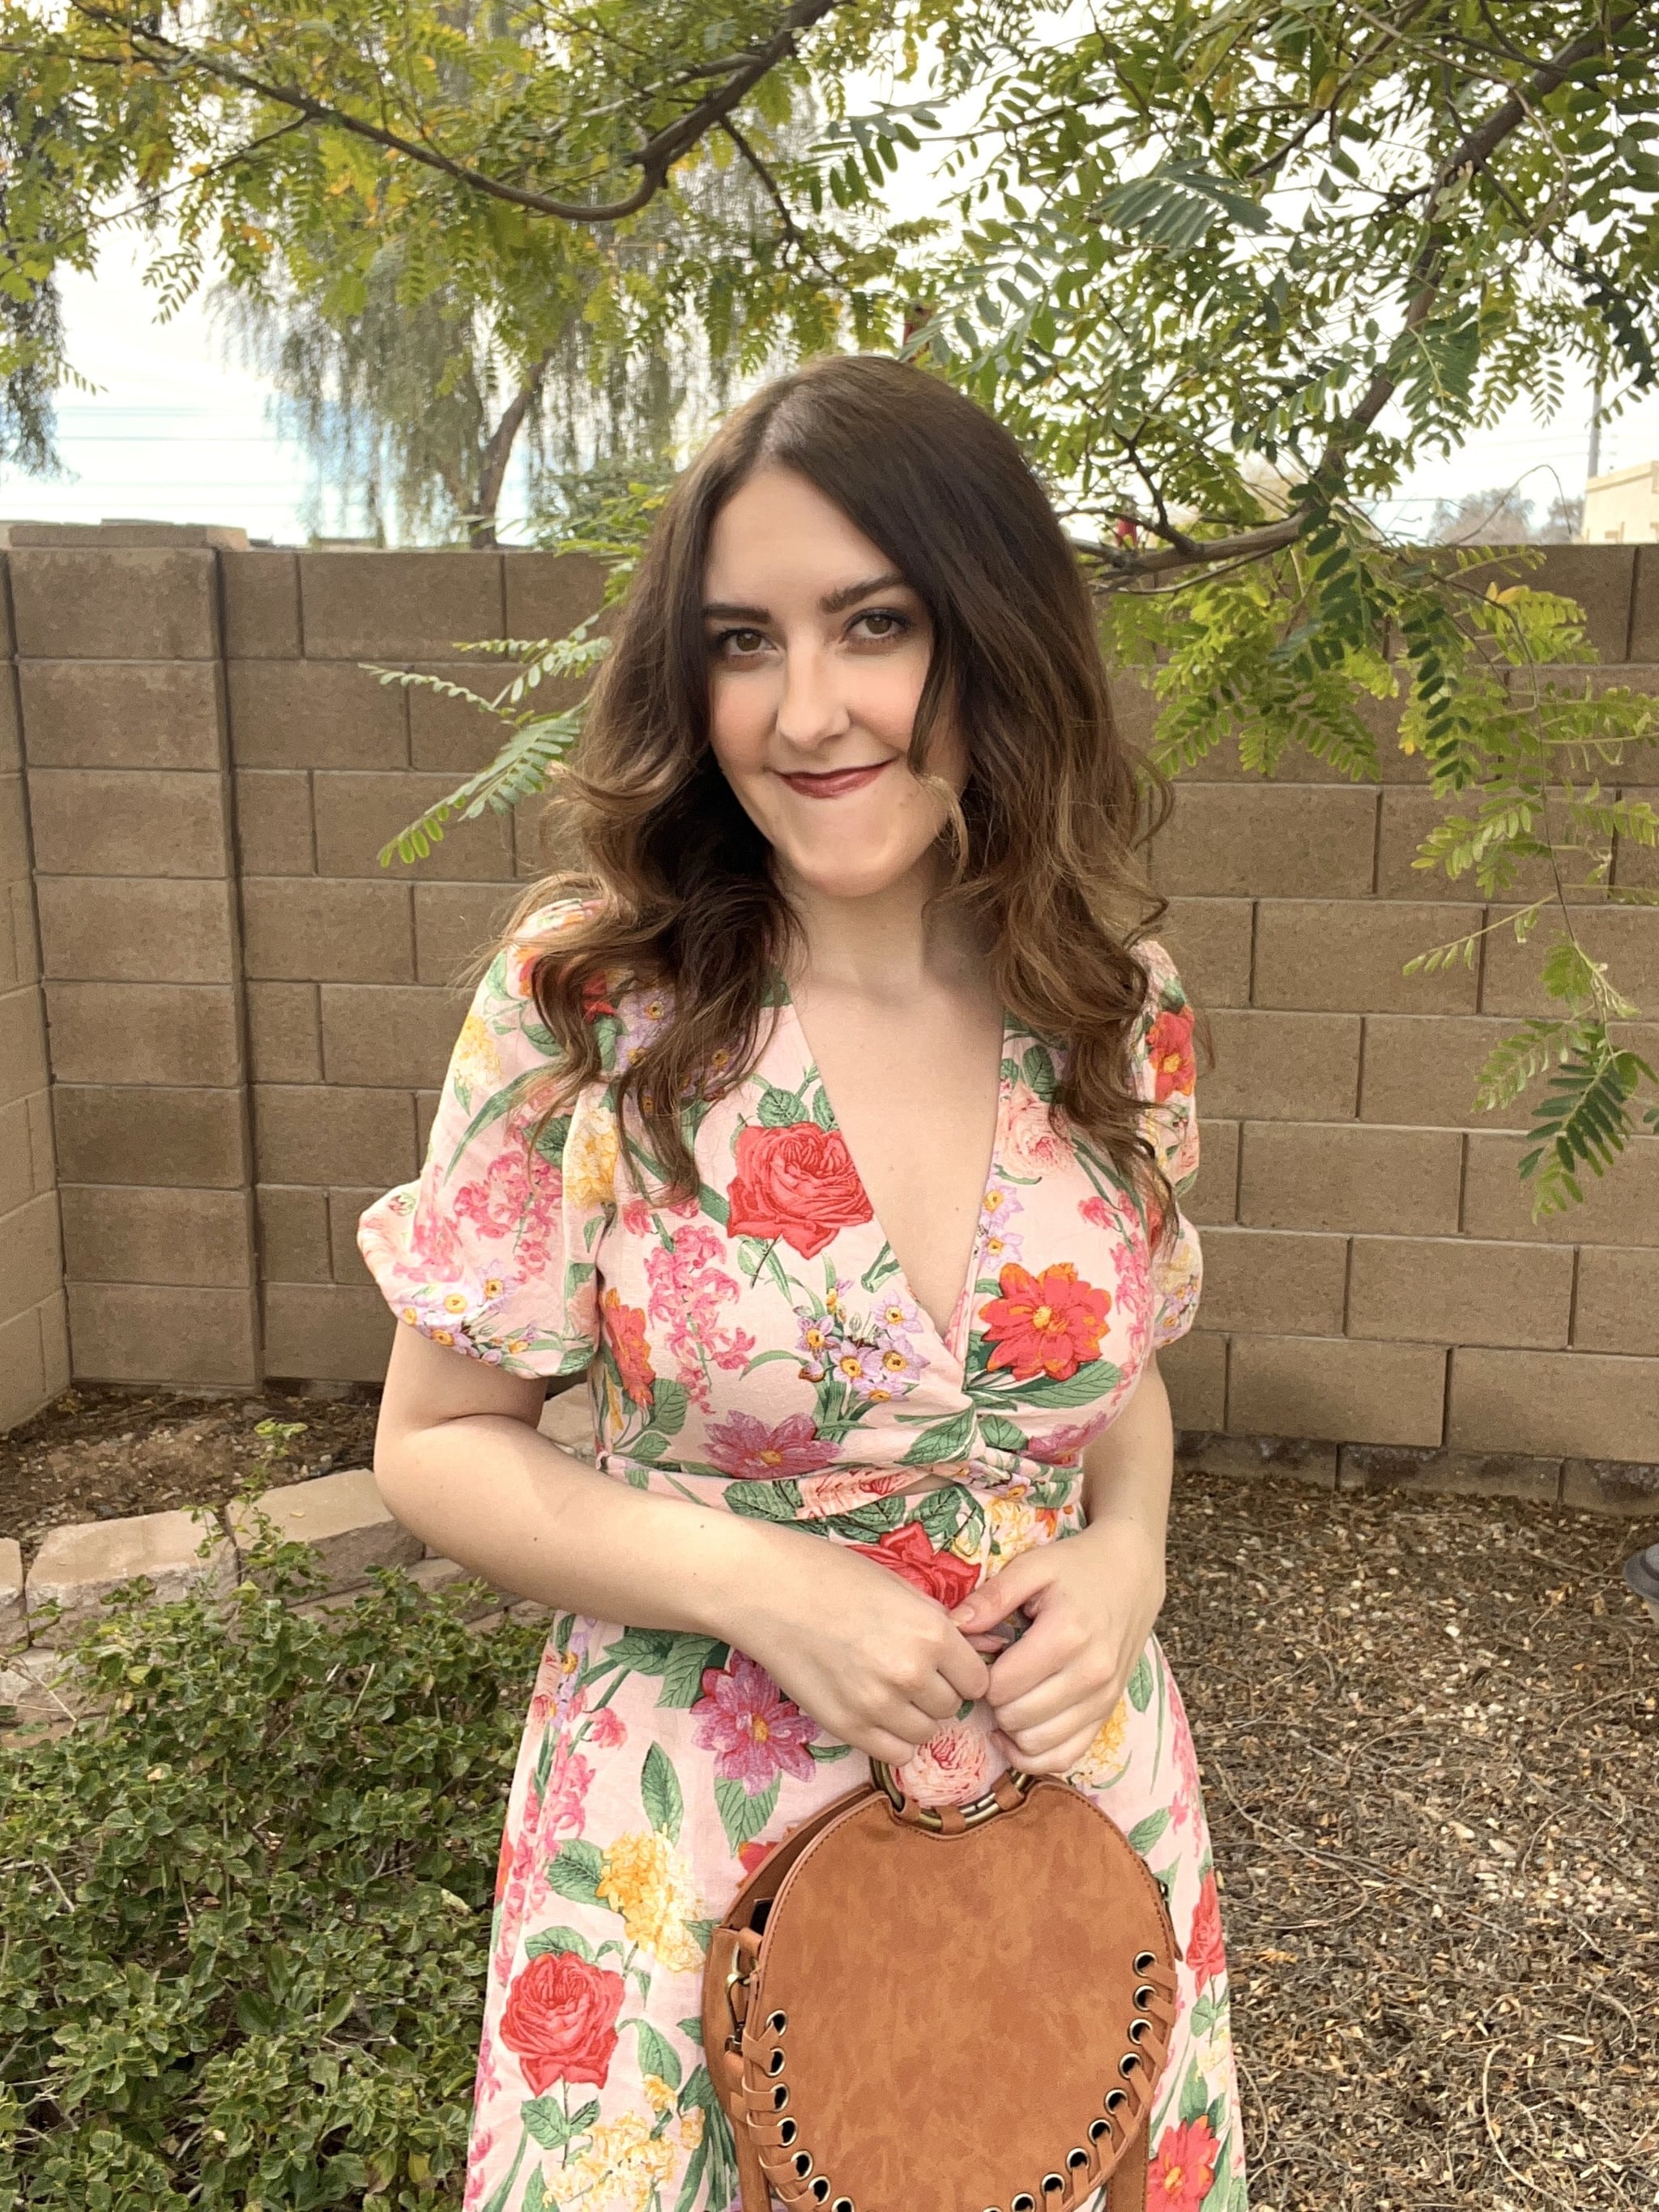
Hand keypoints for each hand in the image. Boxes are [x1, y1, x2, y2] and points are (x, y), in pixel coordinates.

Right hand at [737, 1532, 990, 1766]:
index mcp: (932, 1633)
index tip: (946, 1665)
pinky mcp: (846, 1726)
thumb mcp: (900, 1588)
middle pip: (951, 1707)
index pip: (977, 1680)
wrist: (767, 1590)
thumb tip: (978, 1650)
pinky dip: (892, 1737)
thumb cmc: (833, 1575)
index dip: (962, 1672)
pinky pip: (894, 1753)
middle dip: (937, 1692)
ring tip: (889, 1691)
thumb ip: (937, 1625)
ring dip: (915, 1716)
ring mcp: (877, 1704)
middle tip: (910, 1672)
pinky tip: (875, 1711)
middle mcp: (911, 1673)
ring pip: (926, 1734)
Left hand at [947, 1519, 1166, 1776]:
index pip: (1001, 1686)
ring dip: (1012, 1728)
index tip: (983, 1657)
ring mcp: (1103, 1698)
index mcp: (1066, 1635)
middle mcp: (1090, 1674)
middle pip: (1016, 1717)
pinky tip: (1018, 1732)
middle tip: (995, 1674)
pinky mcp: (1108, 1712)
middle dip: (994, 1701)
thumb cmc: (1077, 1566)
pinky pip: (1067, 1756)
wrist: (1132, 1572)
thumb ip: (992, 1597)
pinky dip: (1036, 1754)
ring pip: (1038, 1744)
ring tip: (1008, 1697)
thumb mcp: (1032, 1567)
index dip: (979, 1676)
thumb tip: (954, 1627)